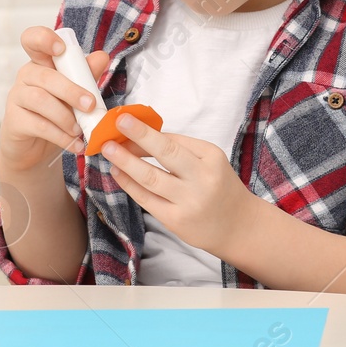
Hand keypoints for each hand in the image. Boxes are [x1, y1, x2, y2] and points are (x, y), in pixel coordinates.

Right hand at [0, 26, 111, 172]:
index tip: (60, 49)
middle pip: (45, 76)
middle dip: (71, 91)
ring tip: (80, 130)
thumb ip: (86, 75)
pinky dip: (60, 136)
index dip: (44, 39)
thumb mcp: (74, 94)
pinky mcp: (13, 121)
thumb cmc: (57, 115)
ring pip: (40, 100)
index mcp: (41, 63)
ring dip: (65, 116)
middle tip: (91, 105)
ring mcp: (16, 98)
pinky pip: (38, 125)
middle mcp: (26, 77)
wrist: (35, 150)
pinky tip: (74, 144)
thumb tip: (102, 56)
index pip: (33, 40)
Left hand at [101, 112, 258, 256]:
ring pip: (151, 178)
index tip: (125, 120)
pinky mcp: (176, 220)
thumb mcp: (210, 162)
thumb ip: (181, 150)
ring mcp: (189, 201)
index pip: (174, 140)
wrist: (237, 226)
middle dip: (139, 136)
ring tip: (108, 149)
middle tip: (117, 124)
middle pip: (166, 153)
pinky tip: (117, 173)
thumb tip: (141, 138)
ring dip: (126, 162)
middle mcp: (202, 178)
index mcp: (211, 157)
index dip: (147, 131)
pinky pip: (147, 199)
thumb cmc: (219, 187)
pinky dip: (129, 185)